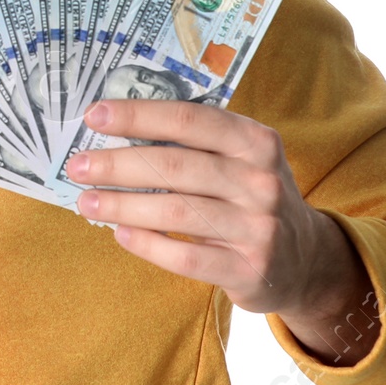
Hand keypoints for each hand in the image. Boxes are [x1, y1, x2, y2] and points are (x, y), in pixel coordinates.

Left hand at [65, 98, 379, 364]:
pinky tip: (121, 234)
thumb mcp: (241, 159)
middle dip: (117, 165)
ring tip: (87, 202)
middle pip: (175, 165)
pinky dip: (148, 245)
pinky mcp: (249, 270)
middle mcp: (261, 181)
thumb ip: (194, 141)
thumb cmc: (252, 196)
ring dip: (123, 206)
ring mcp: (259, 228)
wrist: (307, 260)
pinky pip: (187, 258)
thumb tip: (116, 127)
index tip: (94, 115)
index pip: (189, 119)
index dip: (139, 115)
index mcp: (255, 141)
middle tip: (77, 167)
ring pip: (176, 212)